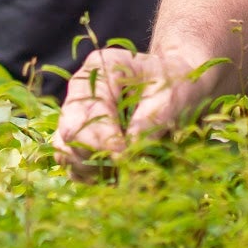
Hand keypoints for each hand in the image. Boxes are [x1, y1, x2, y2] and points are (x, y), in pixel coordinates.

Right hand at [53, 47, 212, 177]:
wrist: (181, 84)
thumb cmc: (178, 82)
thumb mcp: (172, 94)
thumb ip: (150, 118)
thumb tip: (128, 152)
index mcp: (99, 71)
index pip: (84, 113)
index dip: (102, 141)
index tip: (126, 156)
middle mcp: (81, 93)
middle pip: (68, 136)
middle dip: (96, 158)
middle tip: (127, 166)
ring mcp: (78, 116)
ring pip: (66, 153)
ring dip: (93, 170)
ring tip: (125, 170)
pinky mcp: (83, 138)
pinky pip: (75, 165)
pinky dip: (94, 176)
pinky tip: (120, 174)